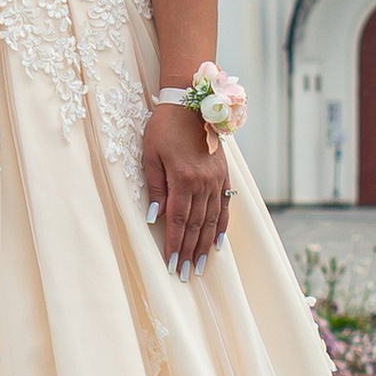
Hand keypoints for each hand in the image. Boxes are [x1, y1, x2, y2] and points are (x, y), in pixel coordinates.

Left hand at [143, 101, 229, 278]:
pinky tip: (217, 241)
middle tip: (185, 274)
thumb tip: (155, 218)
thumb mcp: (151, 154)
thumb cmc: (164, 126)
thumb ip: (155, 187)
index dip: (175, 245)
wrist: (190, 101)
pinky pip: (225, 205)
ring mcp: (217, 179)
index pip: (179, 220)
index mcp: (183, 178)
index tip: (171, 265)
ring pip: (212, 219)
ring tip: (200, 265)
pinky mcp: (224, 174)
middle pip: (197, 225)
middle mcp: (204, 182)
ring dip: (205, 245)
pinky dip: (221, 225)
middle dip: (189, 252)